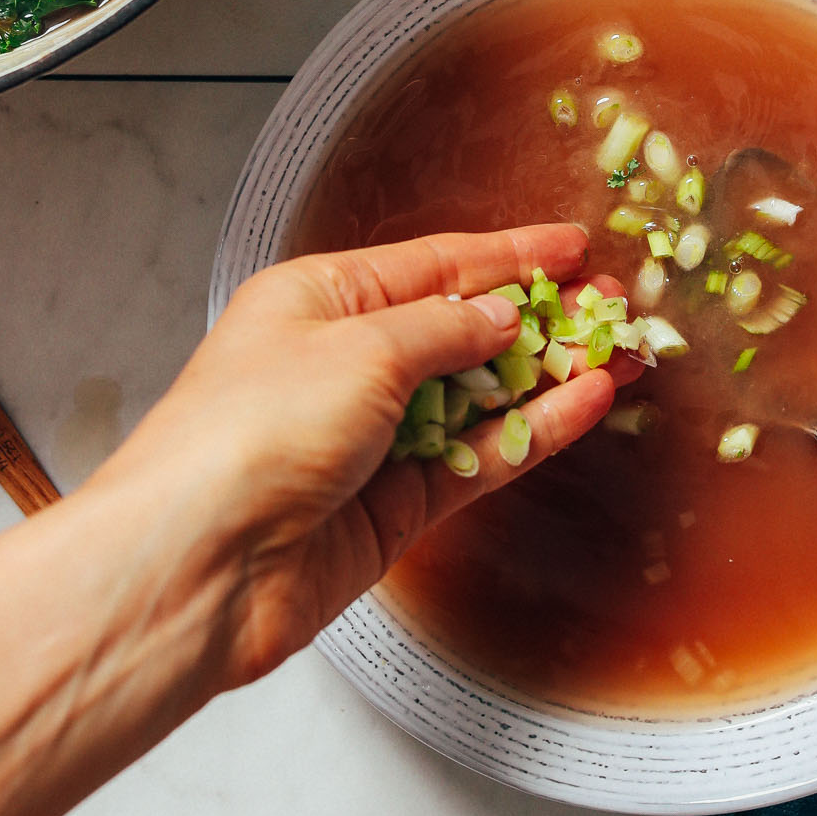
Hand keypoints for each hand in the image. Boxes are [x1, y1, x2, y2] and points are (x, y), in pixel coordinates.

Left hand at [95, 223, 630, 690]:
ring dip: (548, 378)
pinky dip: (532, 432)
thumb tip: (500, 318)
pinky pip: (478, 459)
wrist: (198, 565)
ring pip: (480, 400)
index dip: (506, 256)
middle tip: (612, 308)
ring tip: (617, 355)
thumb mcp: (360, 349)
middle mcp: (343, 365)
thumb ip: (445, 330)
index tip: (571, 250)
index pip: (431, 266)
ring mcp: (371, 440)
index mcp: (317, 301)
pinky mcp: (392, 508)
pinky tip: (583, 406)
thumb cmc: (246, 434)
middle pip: (462, 333)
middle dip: (539, 319)